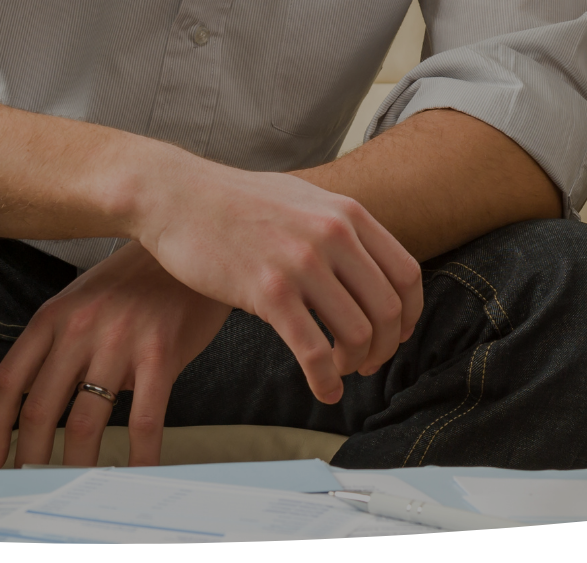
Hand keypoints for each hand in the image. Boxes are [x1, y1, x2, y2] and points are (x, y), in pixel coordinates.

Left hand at [0, 242, 229, 468]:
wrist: (196, 243)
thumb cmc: (140, 278)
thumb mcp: (86, 296)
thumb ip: (61, 340)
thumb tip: (39, 404)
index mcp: (53, 315)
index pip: (7, 381)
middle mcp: (79, 329)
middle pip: (39, 410)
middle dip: (31, 457)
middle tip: (34, 482)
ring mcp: (119, 341)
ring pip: (85, 421)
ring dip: (78, 463)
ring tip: (78, 485)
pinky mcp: (160, 353)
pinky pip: (143, 419)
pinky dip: (138, 454)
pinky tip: (138, 472)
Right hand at [119, 165, 420, 415]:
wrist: (177, 195)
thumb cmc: (237, 201)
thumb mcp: (304, 199)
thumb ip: (340, 226)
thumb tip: (370, 262)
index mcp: (348, 213)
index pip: (406, 274)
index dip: (409, 314)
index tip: (398, 334)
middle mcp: (333, 235)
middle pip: (388, 309)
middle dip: (385, 347)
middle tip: (369, 363)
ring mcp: (302, 262)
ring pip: (357, 333)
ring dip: (355, 364)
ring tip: (340, 372)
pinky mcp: (267, 291)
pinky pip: (313, 350)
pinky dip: (325, 379)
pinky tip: (323, 391)